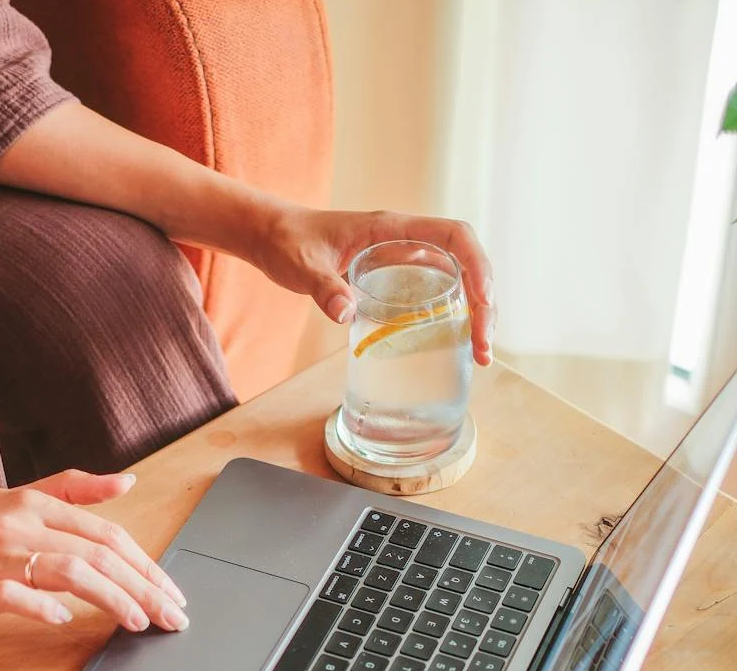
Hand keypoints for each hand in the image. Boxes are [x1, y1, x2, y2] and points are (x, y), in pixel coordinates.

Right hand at [0, 470, 187, 632]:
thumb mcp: (15, 499)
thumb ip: (73, 490)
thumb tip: (128, 482)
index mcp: (34, 505)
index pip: (106, 533)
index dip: (146, 563)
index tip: (170, 590)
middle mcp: (20, 525)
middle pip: (98, 554)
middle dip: (144, 586)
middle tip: (172, 615)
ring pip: (70, 572)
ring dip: (112, 599)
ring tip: (139, 622)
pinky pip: (16, 596)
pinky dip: (44, 607)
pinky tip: (66, 621)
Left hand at [255, 206, 495, 365]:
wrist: (273, 237)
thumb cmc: (288, 242)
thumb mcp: (303, 266)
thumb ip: (323, 287)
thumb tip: (346, 314)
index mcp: (392, 228)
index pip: (454, 235)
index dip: (478, 265)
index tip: (484, 302)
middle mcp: (406, 241)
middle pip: (466, 263)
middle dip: (484, 303)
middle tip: (483, 347)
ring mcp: (403, 259)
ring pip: (457, 280)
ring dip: (475, 313)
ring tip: (480, 354)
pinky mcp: (395, 278)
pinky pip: (435, 293)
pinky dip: (452, 317)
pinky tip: (456, 344)